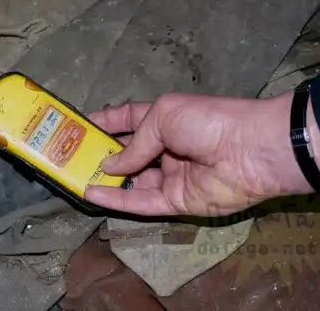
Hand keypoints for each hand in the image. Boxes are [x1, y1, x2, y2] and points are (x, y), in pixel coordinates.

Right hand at [84, 91, 319, 216]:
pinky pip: (141, 202)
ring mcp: (169, 176)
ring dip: (104, 179)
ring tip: (73, 177)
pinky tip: (91, 194)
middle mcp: (165, 147)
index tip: (77, 125)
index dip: (104, 121)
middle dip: (100, 153)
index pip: (127, 118)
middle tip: (69, 155)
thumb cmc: (206, 121)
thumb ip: (134, 144)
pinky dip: (116, 200)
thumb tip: (109, 166)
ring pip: (131, 181)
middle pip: (127, 152)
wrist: (250, 149)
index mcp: (163, 118)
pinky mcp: (176, 201)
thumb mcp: (163, 117)